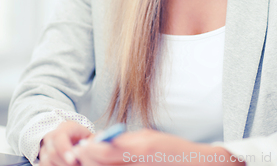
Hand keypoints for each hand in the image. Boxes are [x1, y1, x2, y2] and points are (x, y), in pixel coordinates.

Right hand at [39, 121, 92, 165]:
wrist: (75, 140)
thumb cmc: (85, 140)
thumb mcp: (91, 138)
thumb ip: (93, 141)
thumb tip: (93, 145)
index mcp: (67, 127)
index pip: (60, 136)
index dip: (64, 149)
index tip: (73, 160)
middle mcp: (53, 134)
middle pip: (52, 151)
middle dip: (64, 162)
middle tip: (77, 165)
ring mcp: (46, 145)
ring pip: (46, 160)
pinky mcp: (43, 156)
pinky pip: (43, 165)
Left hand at [72, 128, 243, 165]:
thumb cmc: (171, 149)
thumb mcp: (147, 138)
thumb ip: (123, 141)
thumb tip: (100, 140)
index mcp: (138, 150)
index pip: (102, 151)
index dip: (88, 148)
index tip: (82, 143)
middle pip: (99, 165)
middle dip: (87, 159)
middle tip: (81, 152)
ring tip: (92, 159)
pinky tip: (107, 165)